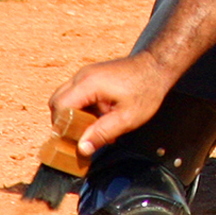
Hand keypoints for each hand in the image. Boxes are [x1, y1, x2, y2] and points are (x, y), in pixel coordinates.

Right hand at [48, 51, 175, 156]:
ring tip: (94, 127)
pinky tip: (100, 118)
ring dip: (75, 115)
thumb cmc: (146, 89)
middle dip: (65, 122)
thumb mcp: (127, 118)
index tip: (72, 140)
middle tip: (80, 136)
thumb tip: (82, 148)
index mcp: (88, 84)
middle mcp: (82, 76)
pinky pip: (78, 94)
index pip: (60, 107)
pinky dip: (83, 107)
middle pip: (57, 102)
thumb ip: (102, 133)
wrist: (158, 66)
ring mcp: (86, 74)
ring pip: (66, 98)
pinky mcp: (92, 76)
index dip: (62, 127)